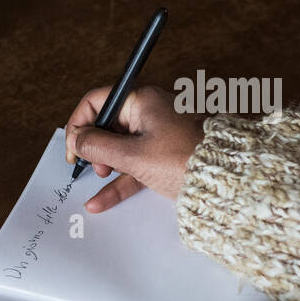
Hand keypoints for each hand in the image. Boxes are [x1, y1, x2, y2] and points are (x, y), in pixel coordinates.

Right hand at [65, 84, 202, 212]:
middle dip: (95, 146)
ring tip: (101, 179)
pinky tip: (100, 200)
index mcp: (143, 100)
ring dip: (106, 165)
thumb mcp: (133, 156)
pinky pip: (135, 165)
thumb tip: (77, 140)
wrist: (225, 181)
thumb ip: (99, 147)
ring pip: (121, 147)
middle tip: (91, 166)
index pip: (98, 100)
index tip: (74, 147)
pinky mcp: (165, 156)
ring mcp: (159, 134)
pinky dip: (119, 180)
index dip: (80, 123)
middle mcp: (151, 112)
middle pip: (108, 124)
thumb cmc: (184, 160)